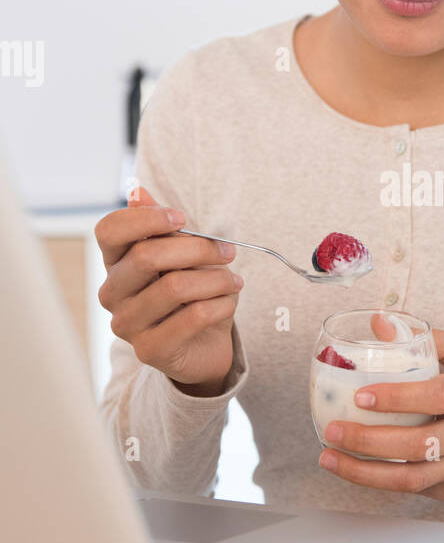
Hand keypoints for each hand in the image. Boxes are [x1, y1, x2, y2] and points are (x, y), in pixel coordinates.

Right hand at [95, 186, 242, 394]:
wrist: (204, 347)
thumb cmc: (192, 294)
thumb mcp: (181, 256)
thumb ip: (161, 227)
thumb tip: (138, 191)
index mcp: (115, 263)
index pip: (109, 230)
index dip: (146, 218)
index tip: (183, 218)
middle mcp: (112, 293)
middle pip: (146, 256)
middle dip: (197, 249)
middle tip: (229, 251)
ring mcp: (126, 324)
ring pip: (174, 287)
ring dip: (216, 279)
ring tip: (235, 281)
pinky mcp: (149, 350)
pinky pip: (192, 317)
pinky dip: (220, 305)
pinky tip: (229, 302)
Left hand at [318, 329, 443, 502]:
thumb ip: (428, 338)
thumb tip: (380, 323)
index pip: (435, 397)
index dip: (396, 399)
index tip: (361, 396)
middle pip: (418, 445)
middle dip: (368, 441)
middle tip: (333, 431)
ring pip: (412, 478)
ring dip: (365, 472)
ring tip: (331, 459)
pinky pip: (418, 489)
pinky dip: (383, 481)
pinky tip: (358, 469)